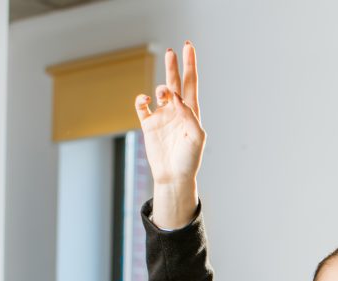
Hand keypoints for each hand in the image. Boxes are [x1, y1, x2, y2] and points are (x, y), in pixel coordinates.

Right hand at [134, 42, 202, 228]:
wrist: (174, 176)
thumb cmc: (189, 160)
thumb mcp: (196, 138)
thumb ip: (189, 115)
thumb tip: (176, 96)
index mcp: (191, 112)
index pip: (191, 83)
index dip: (190, 65)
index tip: (189, 47)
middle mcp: (176, 111)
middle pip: (176, 82)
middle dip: (174, 66)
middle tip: (173, 50)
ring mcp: (162, 116)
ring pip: (160, 91)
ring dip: (161, 87)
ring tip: (163, 93)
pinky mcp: (148, 124)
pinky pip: (142, 105)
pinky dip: (141, 99)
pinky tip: (145, 99)